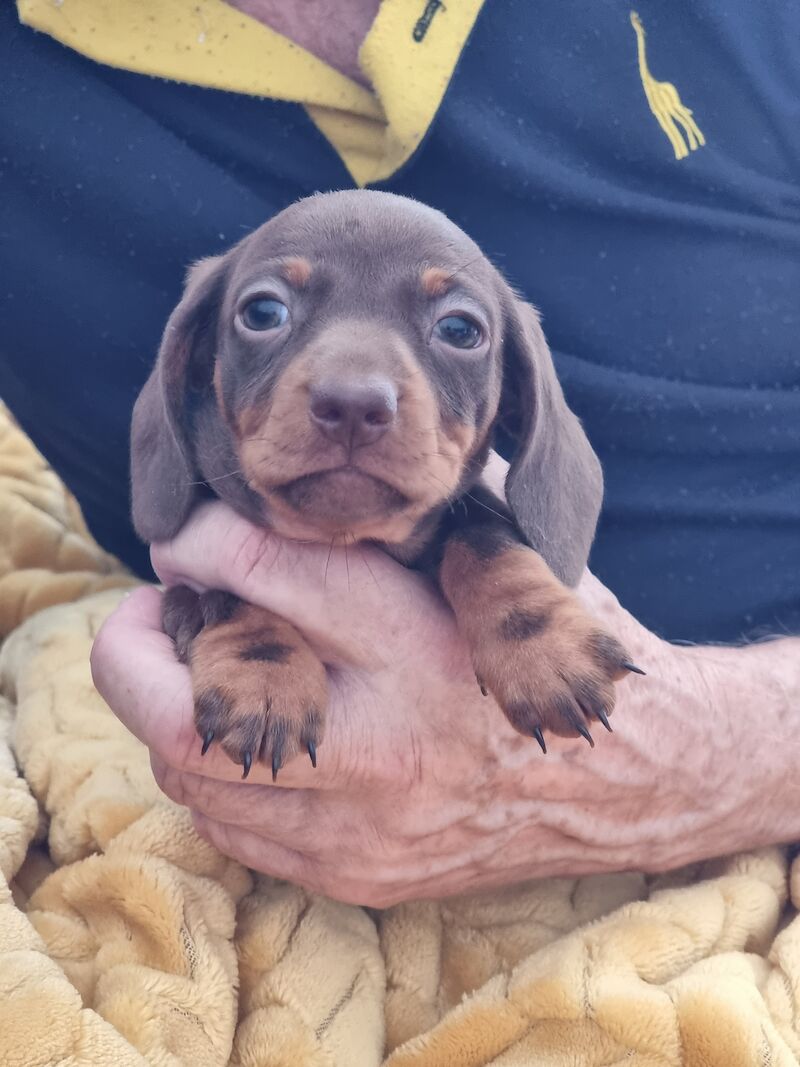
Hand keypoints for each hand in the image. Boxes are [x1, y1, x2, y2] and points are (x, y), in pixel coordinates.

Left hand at [91, 501, 799, 906]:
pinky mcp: (357, 875)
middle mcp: (385, 745)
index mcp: (423, 643)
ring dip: (171, 711)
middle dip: (134, 652)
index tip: (189, 539)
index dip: (203, 541)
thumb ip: (410, 509)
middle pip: (191, 712)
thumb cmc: (556, 648)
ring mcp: (363, 828)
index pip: (270, 573)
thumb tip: (302, 474)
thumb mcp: (499, 557)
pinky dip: (216, 772)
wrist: (624, 777)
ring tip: (199, 668)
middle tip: (150, 612)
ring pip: (194, 779)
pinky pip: (234, 831)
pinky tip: (250, 733)